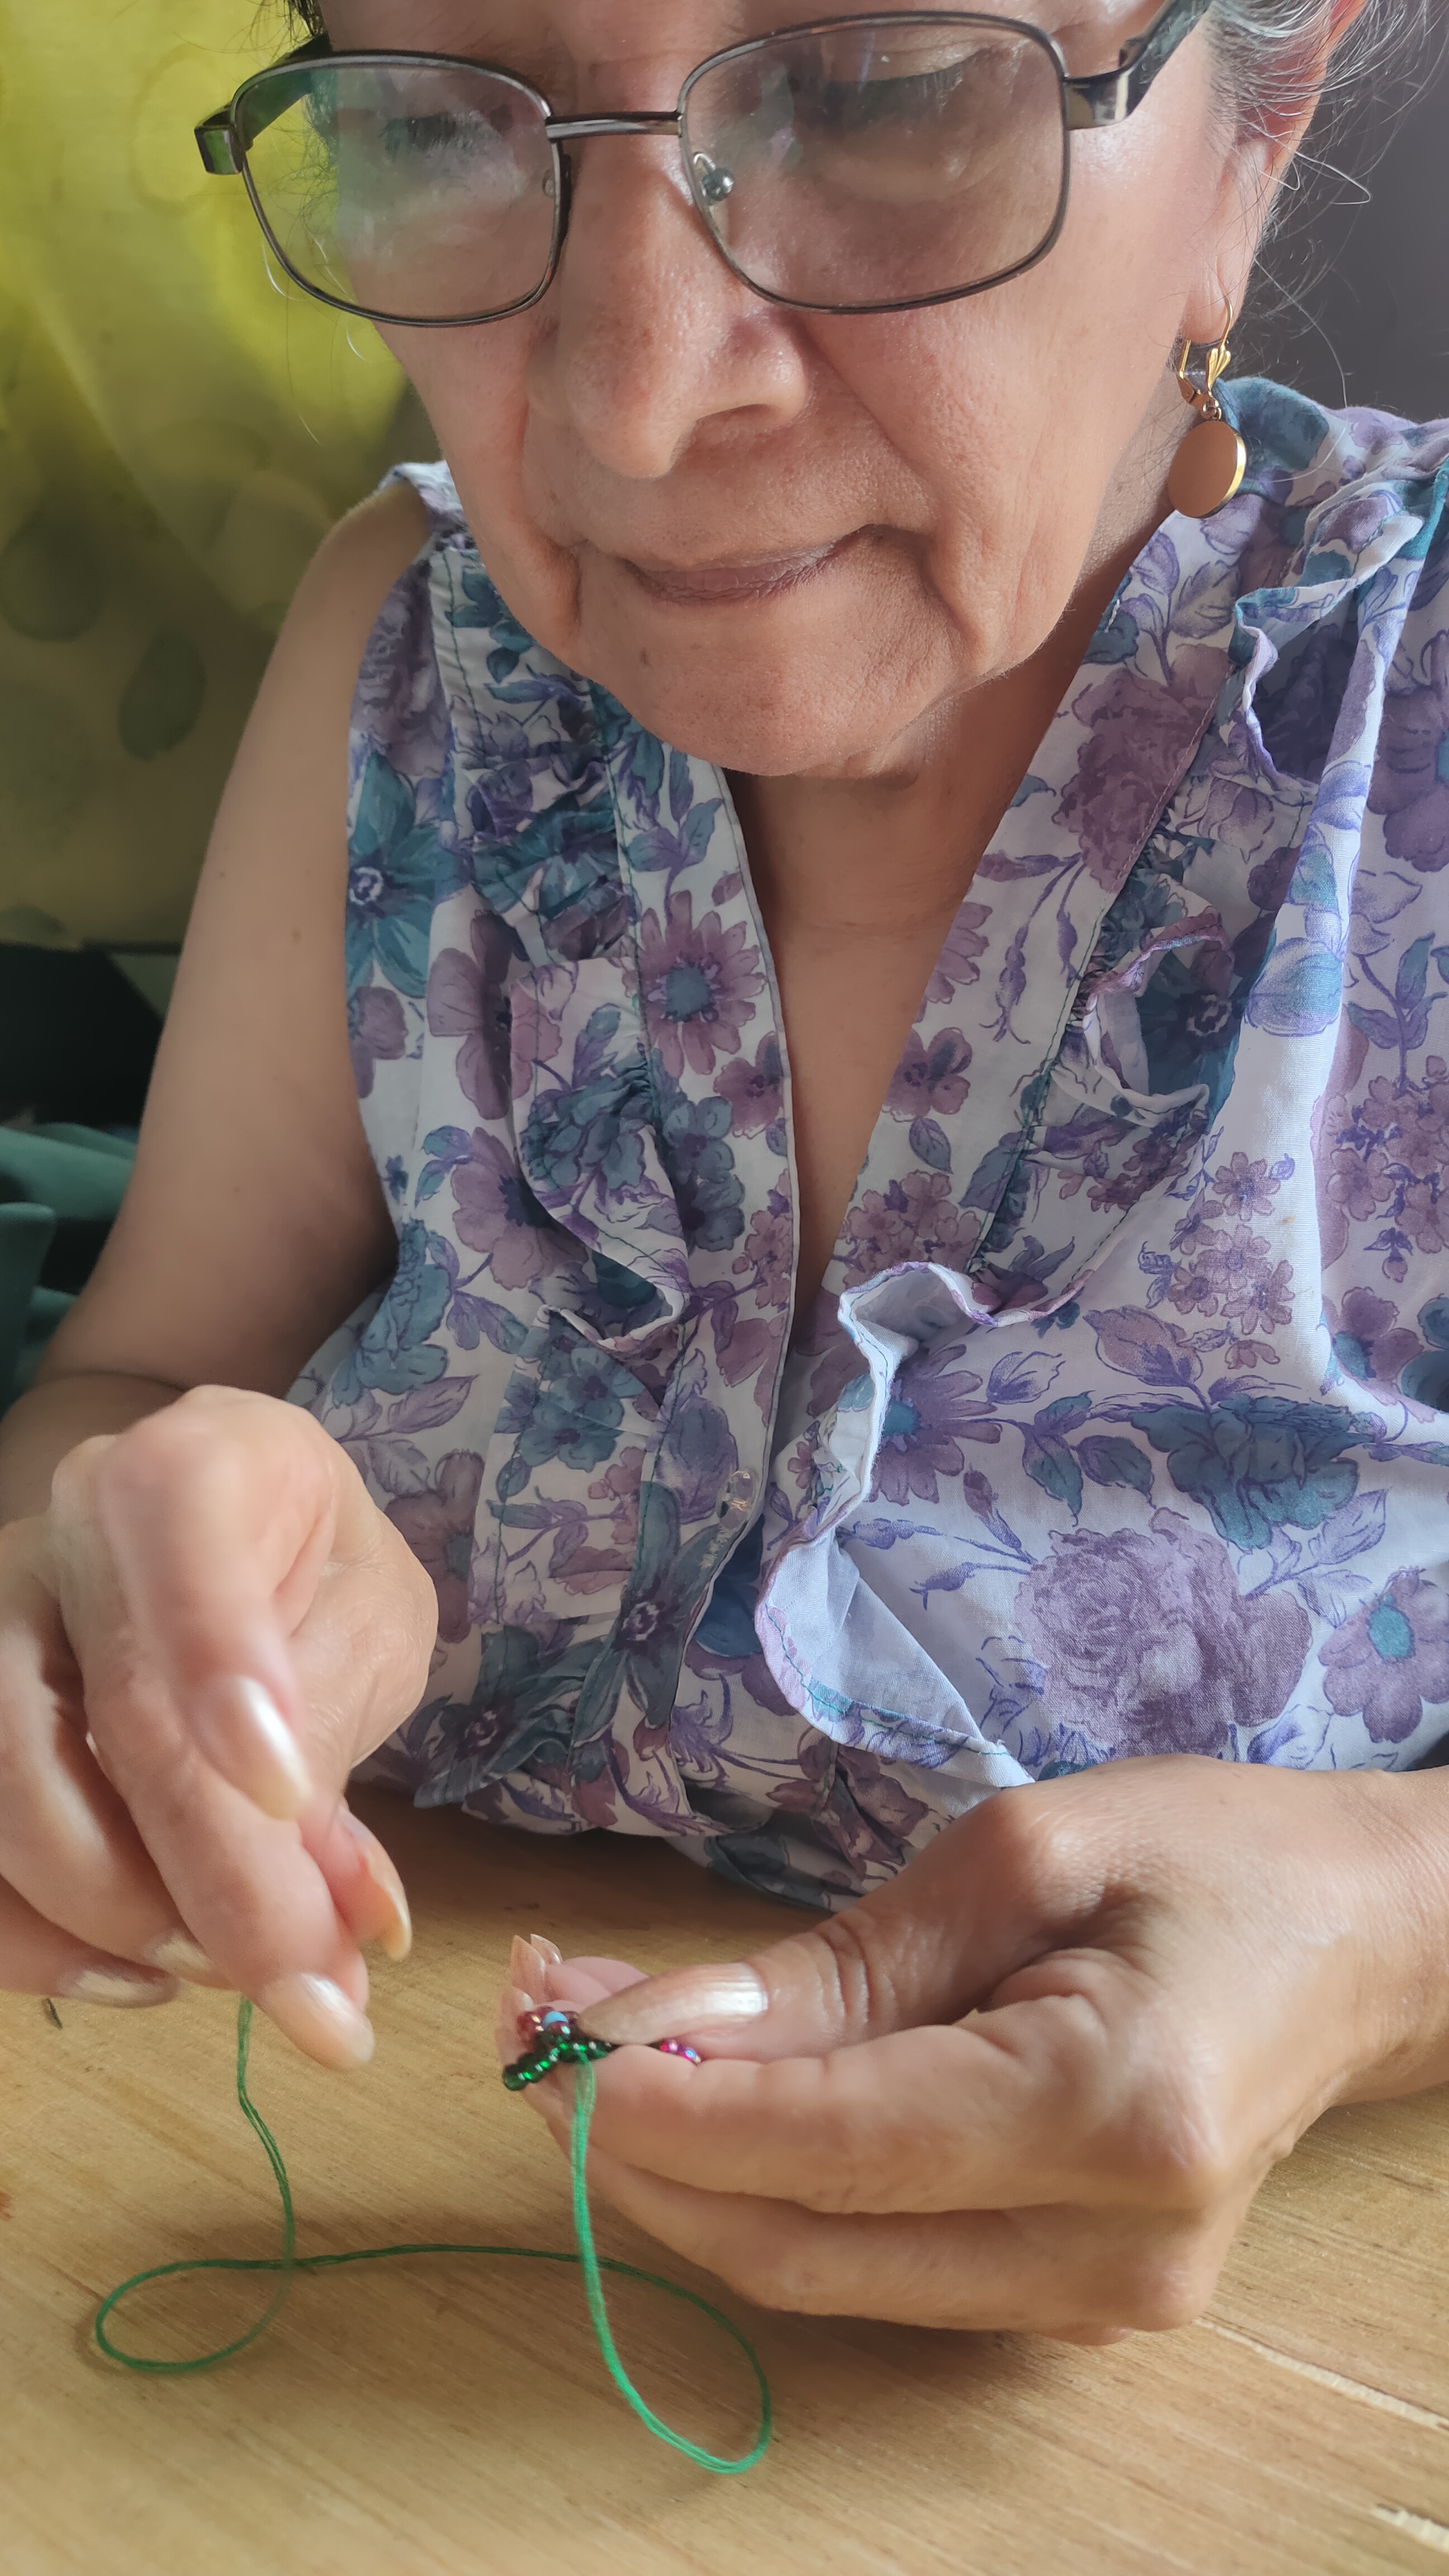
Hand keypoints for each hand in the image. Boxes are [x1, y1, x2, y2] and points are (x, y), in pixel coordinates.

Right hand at [0, 1386, 436, 2062]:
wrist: (227, 1546)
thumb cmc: (310, 1576)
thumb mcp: (369, 1624)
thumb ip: (337, 1742)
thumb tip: (348, 1926)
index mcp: (195, 1461)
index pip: (179, 1522)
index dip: (220, 1655)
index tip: (283, 1791)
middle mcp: (68, 1527)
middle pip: (108, 1706)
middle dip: (216, 1871)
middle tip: (308, 1983)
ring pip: (9, 1789)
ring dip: (127, 1914)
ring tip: (237, 1966)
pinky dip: (45, 1943)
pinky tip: (142, 1974)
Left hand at [496, 1757, 1448, 2336]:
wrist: (1362, 1941)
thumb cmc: (1210, 1856)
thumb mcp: (1021, 1856)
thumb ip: (844, 1967)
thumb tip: (653, 2033)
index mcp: (1112, 2115)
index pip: (833, 2147)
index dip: (666, 2106)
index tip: (543, 2033)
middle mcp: (1104, 2255)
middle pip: (803, 2245)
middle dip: (639, 2150)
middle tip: (531, 2031)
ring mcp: (1093, 2305)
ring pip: (820, 2274)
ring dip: (682, 2172)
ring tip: (583, 2044)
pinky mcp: (1070, 2305)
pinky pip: (874, 2263)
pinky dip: (766, 2187)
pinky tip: (697, 2094)